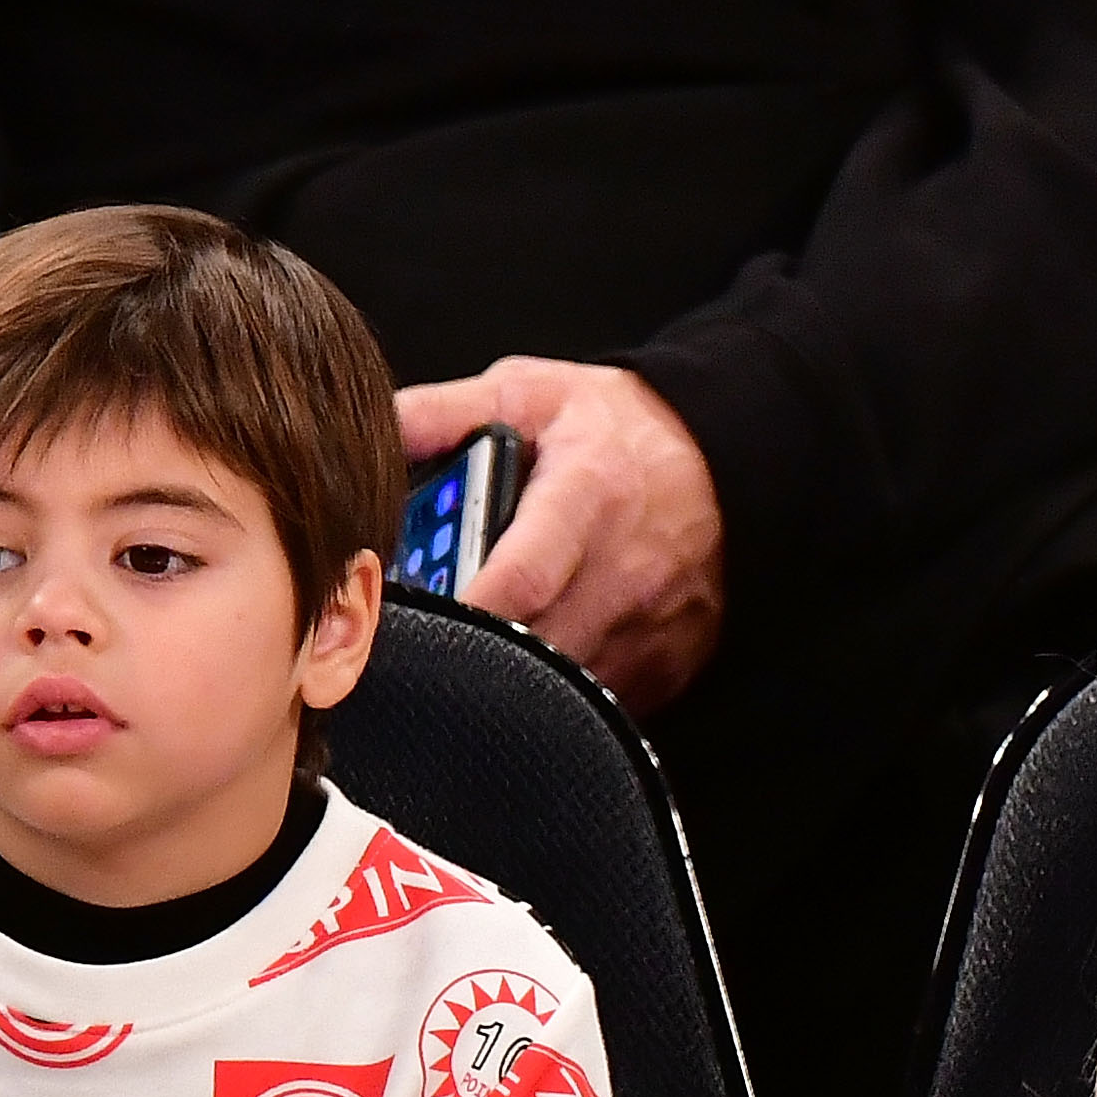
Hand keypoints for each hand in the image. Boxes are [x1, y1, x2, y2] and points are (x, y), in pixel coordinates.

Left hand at [394, 358, 726, 716]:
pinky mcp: (668, 663)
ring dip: (509, 677)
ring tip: (474, 647)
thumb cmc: (619, 428)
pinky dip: (556, 694)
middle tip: (423, 641)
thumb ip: (444, 412)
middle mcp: (625, 570)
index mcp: (586, 495)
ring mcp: (651, 626)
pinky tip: (533, 656)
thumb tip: (367, 432)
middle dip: (470, 651)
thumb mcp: (532, 393)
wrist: (728, 460)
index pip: (522, 576)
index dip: (464, 610)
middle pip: (534, 646)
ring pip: (562, 686)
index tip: (408, 623)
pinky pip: (598, 702)